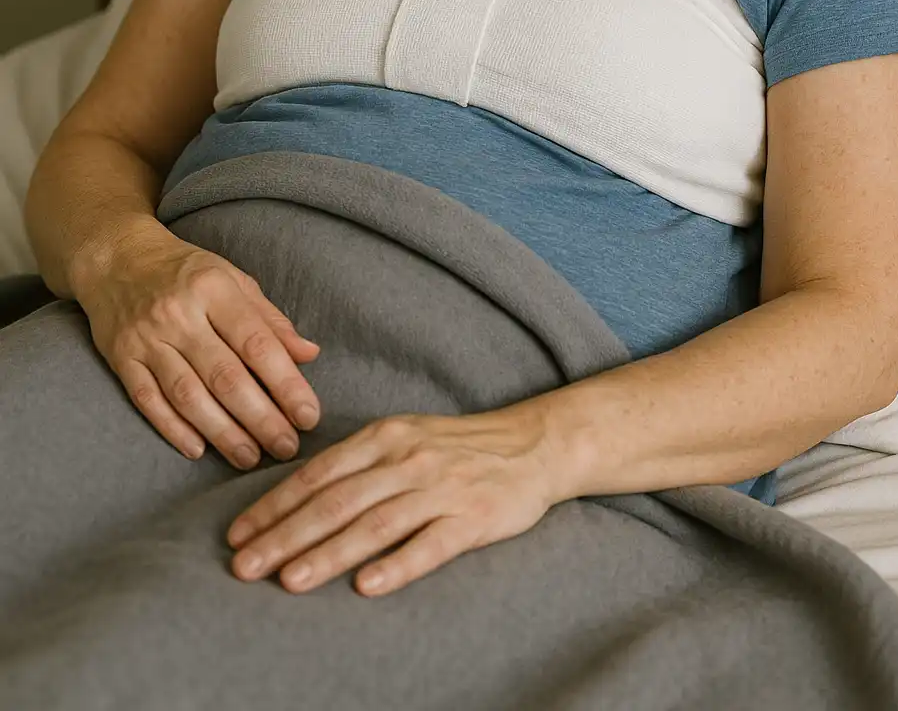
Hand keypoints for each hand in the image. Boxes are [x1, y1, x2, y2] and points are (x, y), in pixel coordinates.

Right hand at [78, 223, 321, 468]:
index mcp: (214, 289)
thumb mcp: (233, 279)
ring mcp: (147, 339)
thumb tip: (309, 355)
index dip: (286, 384)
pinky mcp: (121, 359)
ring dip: (223, 432)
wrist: (117, 258)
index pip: (257, 344)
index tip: (308, 416)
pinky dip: (173, 429)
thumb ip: (270, 320)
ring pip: (188, 395)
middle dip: (261, 418)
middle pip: (225, 376)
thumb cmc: (186, 271)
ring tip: (250, 458)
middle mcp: (179, 315)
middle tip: (287, 447)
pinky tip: (199, 449)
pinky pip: (148, 400)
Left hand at [227, 404, 559, 595]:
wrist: (532, 444)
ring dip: (328, 553)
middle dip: (284, 536)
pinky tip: (366, 586)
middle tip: (244, 567)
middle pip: (336, 501)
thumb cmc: (456, 446)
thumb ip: (358, 463)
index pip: (318, 474)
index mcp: (384, 437)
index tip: (238, 535)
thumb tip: (297, 497)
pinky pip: (429, 544)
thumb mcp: (404, 437)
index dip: (275, 505)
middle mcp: (407, 459)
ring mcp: (440, 489)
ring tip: (289, 581)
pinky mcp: (473, 518)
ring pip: (374, 524)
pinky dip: (396, 565)